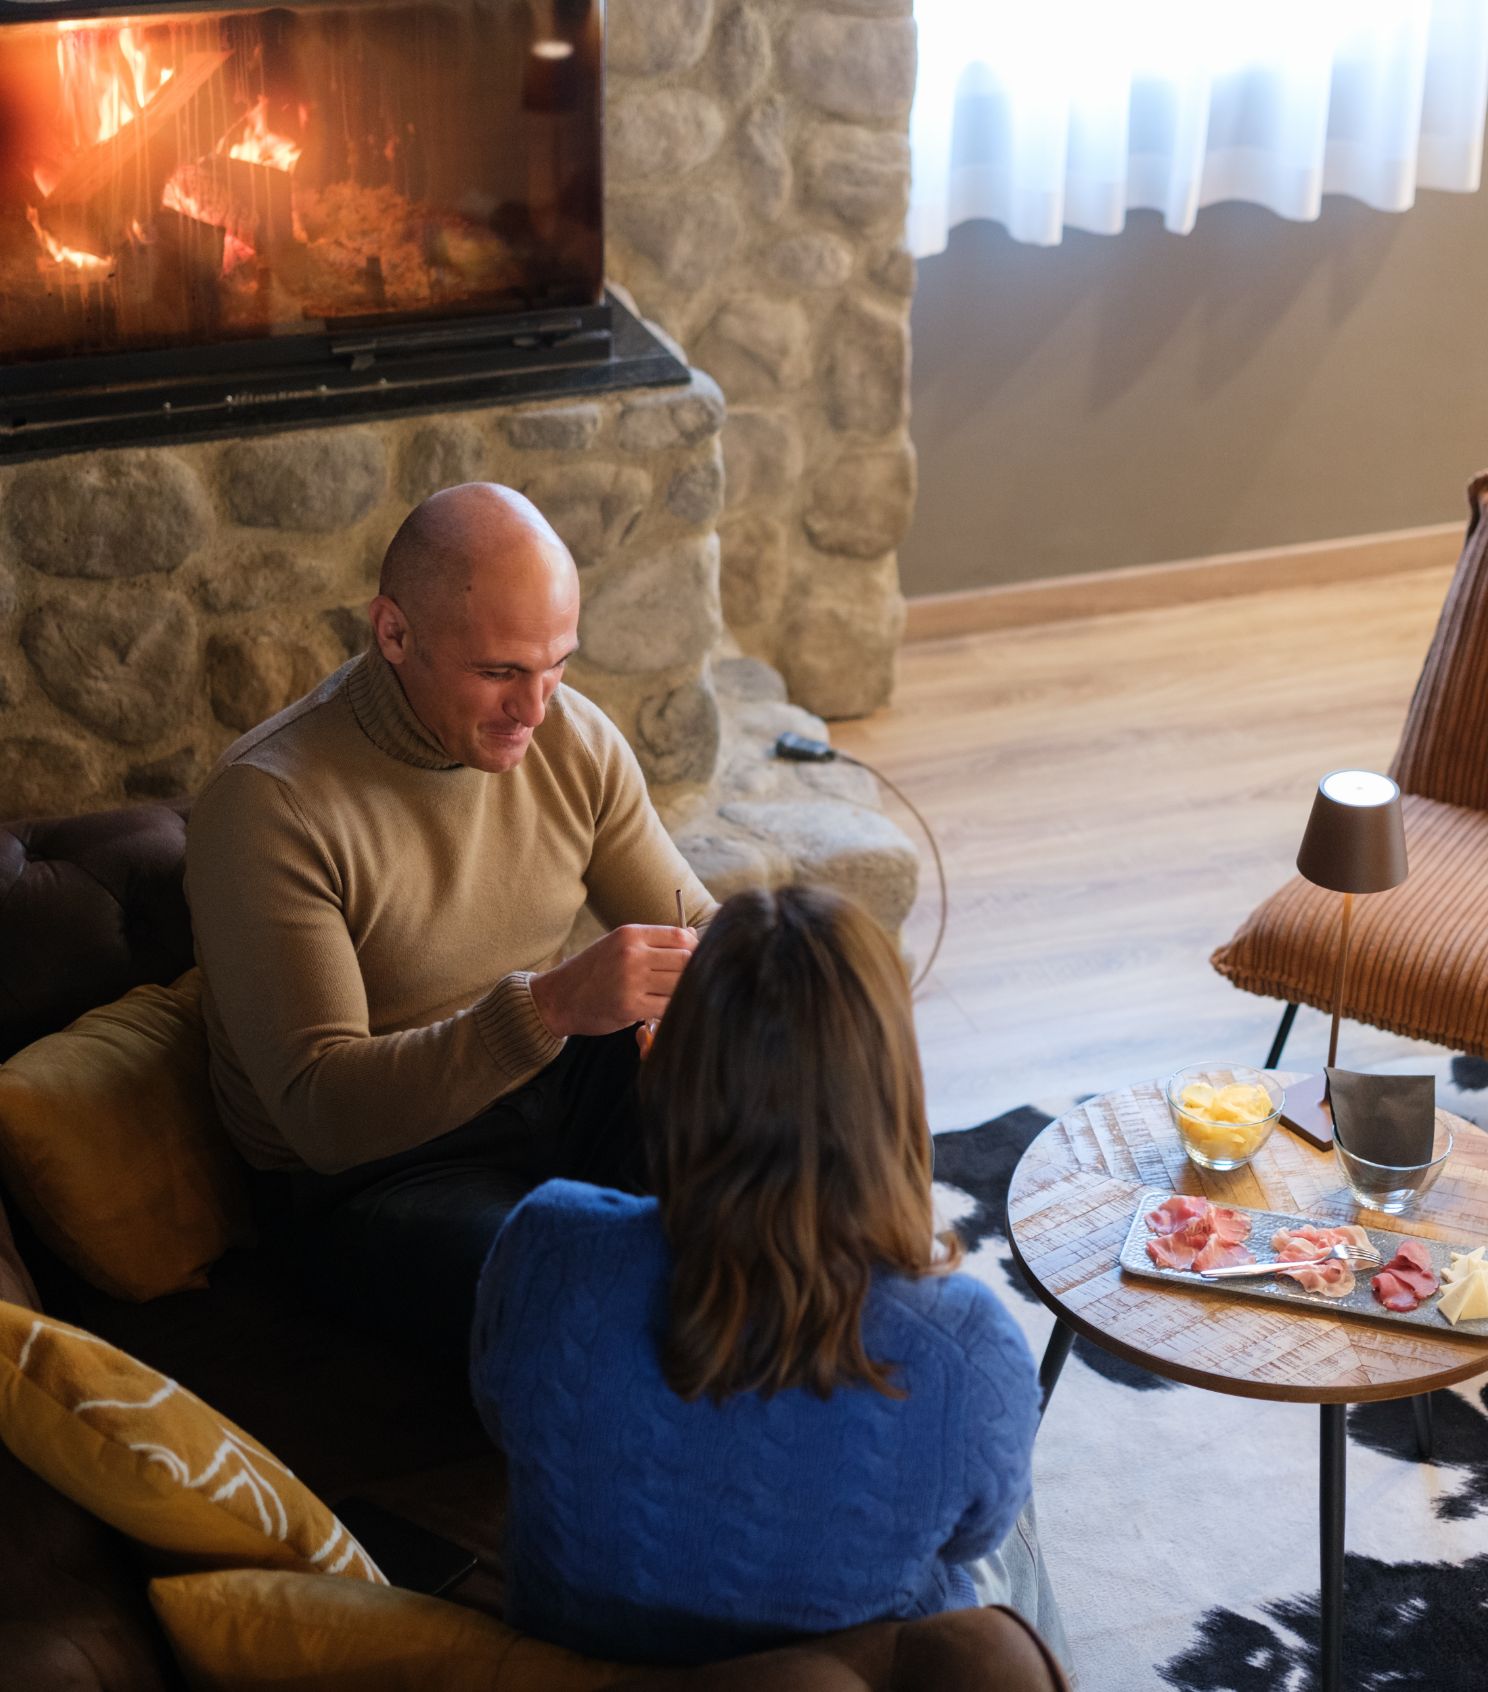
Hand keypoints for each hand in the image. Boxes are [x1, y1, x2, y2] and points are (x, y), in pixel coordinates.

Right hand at [529, 924, 697, 1038]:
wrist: (559, 998)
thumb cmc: (593, 970)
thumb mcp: (618, 945)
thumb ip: (653, 941)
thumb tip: (693, 935)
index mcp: (630, 935)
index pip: (681, 937)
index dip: (694, 949)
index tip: (694, 960)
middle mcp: (631, 954)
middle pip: (686, 960)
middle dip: (693, 972)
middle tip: (688, 982)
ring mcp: (631, 980)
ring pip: (680, 984)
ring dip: (684, 992)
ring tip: (676, 995)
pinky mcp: (630, 1006)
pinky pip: (667, 1006)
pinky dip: (671, 1009)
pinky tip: (664, 1009)